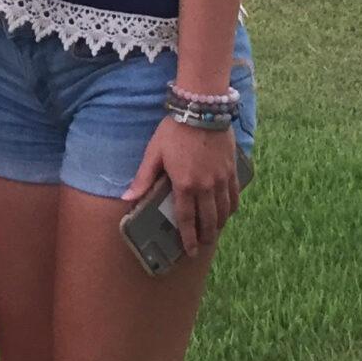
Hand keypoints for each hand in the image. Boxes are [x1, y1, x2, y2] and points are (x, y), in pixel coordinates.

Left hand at [121, 115, 239, 259]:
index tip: (190, 251)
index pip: (187, 219)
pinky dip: (232, 207)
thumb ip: (143, 178)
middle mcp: (205, 186)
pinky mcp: (232, 169)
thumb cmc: (174, 130)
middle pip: (208, 219)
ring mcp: (221, 178)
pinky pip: (234, 194)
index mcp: (184, 185)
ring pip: (224, 210)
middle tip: (202, 246)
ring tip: (214, 232)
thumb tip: (127, 199)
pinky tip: (229, 212)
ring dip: (219, 224)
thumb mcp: (154, 153)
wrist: (202, 109)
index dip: (188, 238)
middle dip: (205, 236)